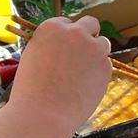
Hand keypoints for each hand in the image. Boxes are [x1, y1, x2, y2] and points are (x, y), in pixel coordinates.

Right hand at [7, 16, 111, 137]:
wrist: (43, 114)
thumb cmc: (31, 90)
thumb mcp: (33, 56)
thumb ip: (52, 45)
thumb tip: (65, 45)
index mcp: (52, 27)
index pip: (66, 23)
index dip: (66, 36)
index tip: (65, 48)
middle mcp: (75, 33)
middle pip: (90, 23)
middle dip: (88, 35)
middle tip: (82, 52)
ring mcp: (94, 49)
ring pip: (103, 43)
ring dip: (96, 53)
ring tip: (82, 73)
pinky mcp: (106, 66)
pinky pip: (106, 65)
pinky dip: (99, 73)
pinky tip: (85, 86)